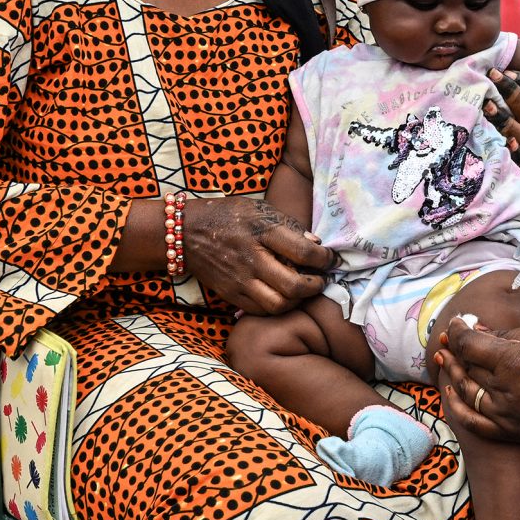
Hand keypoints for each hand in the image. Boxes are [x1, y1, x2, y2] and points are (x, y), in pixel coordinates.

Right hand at [182, 197, 332, 315]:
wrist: (187, 232)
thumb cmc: (231, 216)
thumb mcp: (262, 209)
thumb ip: (290, 227)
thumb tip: (317, 246)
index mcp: (263, 232)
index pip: (304, 252)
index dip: (326, 259)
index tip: (332, 259)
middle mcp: (252, 258)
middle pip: (294, 286)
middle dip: (316, 286)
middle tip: (321, 279)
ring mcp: (240, 280)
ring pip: (279, 305)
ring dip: (298, 301)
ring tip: (304, 290)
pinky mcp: (231, 294)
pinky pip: (261, 310)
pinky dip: (278, 307)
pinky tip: (283, 295)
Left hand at [434, 320, 519, 445]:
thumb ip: (510, 336)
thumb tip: (482, 332)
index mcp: (514, 363)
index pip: (471, 345)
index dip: (459, 330)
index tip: (457, 321)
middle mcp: (506, 393)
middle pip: (466, 369)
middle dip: (454, 350)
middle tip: (448, 337)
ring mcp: (510, 417)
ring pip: (467, 395)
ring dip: (453, 375)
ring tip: (446, 360)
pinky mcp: (516, 433)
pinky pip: (476, 423)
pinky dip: (459, 408)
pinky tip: (452, 395)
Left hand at [486, 67, 519, 166]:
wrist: (504, 168)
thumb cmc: (504, 128)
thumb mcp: (513, 110)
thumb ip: (510, 93)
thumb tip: (493, 68)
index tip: (507, 71)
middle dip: (511, 91)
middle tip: (491, 76)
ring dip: (505, 119)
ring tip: (487, 105)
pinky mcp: (519, 167)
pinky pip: (518, 160)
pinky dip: (513, 150)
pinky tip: (505, 142)